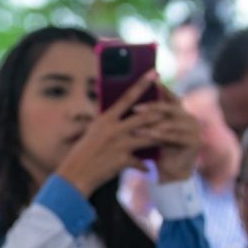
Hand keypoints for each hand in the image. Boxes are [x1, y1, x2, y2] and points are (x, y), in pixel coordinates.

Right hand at [57, 70, 163, 197]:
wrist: (76, 174)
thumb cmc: (83, 152)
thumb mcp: (94, 131)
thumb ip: (109, 121)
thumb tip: (120, 111)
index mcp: (105, 119)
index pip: (127, 97)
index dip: (142, 84)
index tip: (154, 73)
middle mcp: (113, 129)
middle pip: (144, 117)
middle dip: (160, 113)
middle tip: (172, 109)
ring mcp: (119, 145)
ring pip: (148, 137)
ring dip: (160, 137)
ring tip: (170, 136)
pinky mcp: (122, 160)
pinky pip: (140, 162)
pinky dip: (144, 166)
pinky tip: (149, 169)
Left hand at [130, 83, 199, 182]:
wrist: (167, 173)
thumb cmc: (154, 151)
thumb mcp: (148, 129)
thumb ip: (145, 115)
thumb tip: (128, 98)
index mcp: (180, 113)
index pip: (171, 97)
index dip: (162, 89)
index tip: (150, 81)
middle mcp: (189, 118)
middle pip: (170, 108)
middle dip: (152, 107)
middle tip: (135, 108)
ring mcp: (194, 129)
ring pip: (170, 122)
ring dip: (153, 123)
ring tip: (137, 125)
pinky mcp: (195, 141)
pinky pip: (174, 136)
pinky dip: (160, 135)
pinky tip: (148, 134)